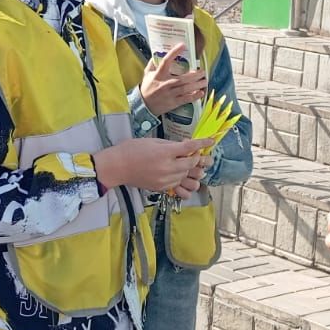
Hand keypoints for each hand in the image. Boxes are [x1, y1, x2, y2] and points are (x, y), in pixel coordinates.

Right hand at [93, 137, 209, 196]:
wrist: (117, 167)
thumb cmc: (132, 150)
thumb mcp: (153, 141)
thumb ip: (171, 144)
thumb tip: (185, 146)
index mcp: (165, 152)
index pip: (190, 147)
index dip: (202, 143)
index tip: (211, 141)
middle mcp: (167, 167)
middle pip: (192, 163)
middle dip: (198, 157)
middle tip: (199, 153)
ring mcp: (165, 179)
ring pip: (188, 176)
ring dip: (192, 170)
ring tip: (189, 165)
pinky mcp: (162, 188)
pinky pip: (180, 187)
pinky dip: (184, 181)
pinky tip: (181, 176)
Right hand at [139, 44, 207, 116]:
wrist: (144, 105)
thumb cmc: (147, 88)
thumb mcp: (147, 74)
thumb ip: (152, 64)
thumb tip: (157, 53)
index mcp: (158, 75)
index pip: (166, 61)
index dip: (174, 52)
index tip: (183, 45)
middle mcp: (165, 84)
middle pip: (182, 78)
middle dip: (195, 75)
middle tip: (203, 71)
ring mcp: (170, 94)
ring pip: (186, 88)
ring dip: (197, 85)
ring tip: (204, 81)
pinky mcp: (173, 102)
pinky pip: (185, 99)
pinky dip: (194, 96)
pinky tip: (201, 93)